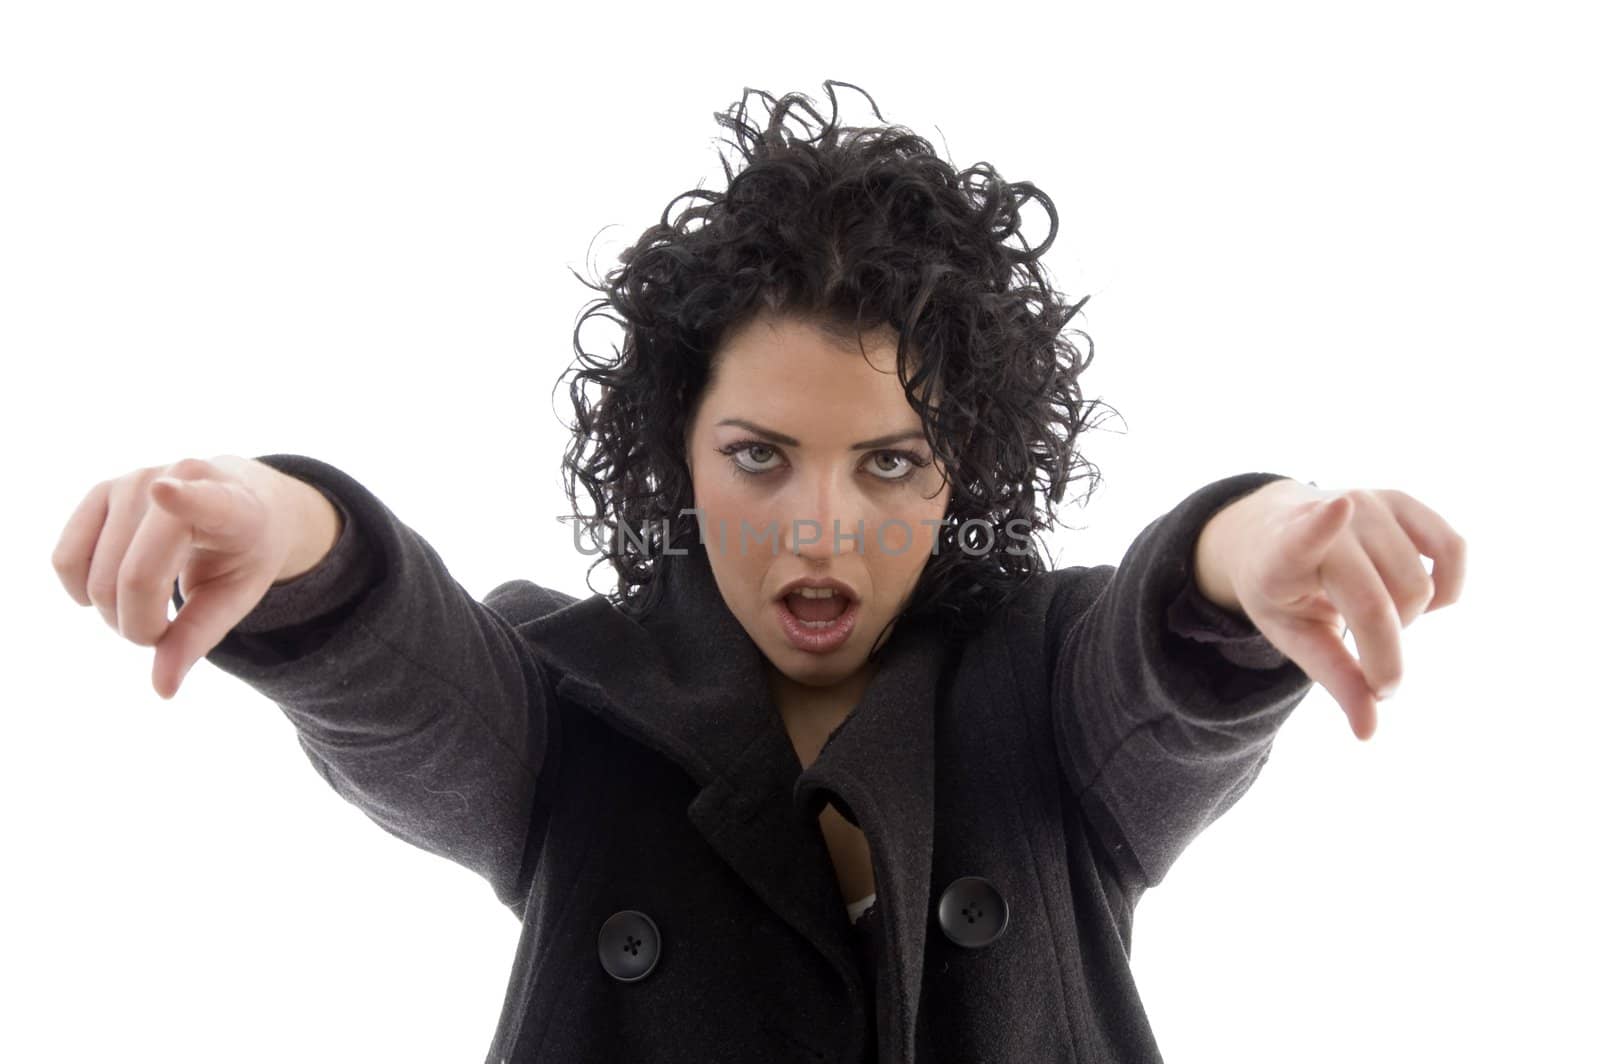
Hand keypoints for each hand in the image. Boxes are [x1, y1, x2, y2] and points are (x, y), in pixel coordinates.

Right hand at [51, 455, 311, 700]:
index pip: (204, 502)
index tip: (165, 491)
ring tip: (149, 606)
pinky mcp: (99, 490)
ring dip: (114, 614)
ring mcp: (132, 481)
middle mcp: (177, 481)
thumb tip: (162, 690)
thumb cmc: (241, 554)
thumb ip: (198, 638)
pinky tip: (113, 591)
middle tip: (166, 629)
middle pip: (134, 580)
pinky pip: (65, 559)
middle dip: (141, 627)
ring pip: (95, 577)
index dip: (183, 498)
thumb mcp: (236, 597)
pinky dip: (82, 592)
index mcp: (231, 507)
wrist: (240, 503)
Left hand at [1223, 481, 1466, 740]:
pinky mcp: (1402, 500)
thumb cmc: (1284, 594)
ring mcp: (1368, 503)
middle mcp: (1328, 517)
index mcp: (1283, 553)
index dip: (1321, 525)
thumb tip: (1369, 732)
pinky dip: (1447, 588)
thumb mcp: (1295, 637)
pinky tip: (1418, 598)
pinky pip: (1454, 550)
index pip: (1303, 538)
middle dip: (1384, 649)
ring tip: (1373, 610)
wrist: (1273, 535)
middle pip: (1385, 603)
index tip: (1338, 507)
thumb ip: (1335, 678)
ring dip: (1408, 617)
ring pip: (1422, 587)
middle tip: (1356, 641)